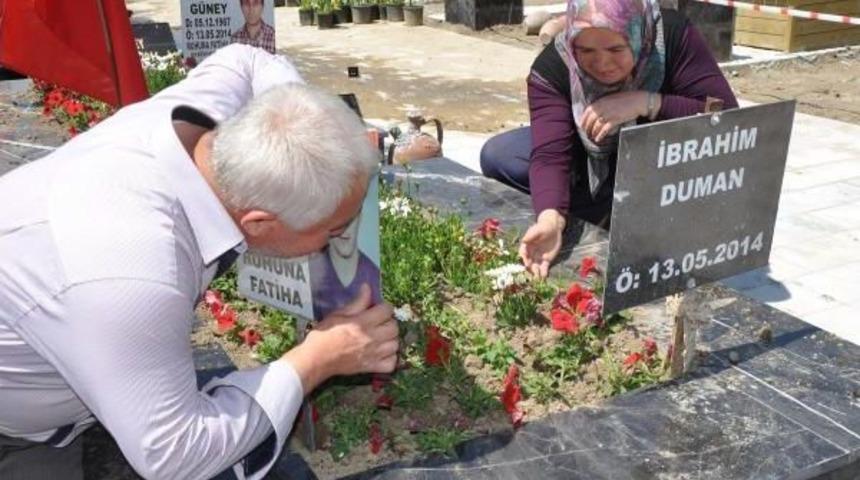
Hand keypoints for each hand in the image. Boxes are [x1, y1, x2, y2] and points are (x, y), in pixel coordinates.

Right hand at [281, 284, 397, 391]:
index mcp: (363, 323)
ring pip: (396, 344)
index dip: (383, 307)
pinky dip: (390, 358)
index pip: (387, 310)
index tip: (376, 310)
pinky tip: (382, 353)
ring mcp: (374, 354)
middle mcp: (372, 338)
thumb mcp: (338, 314)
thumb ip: (357, 302)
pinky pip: (392, 363)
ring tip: (380, 338)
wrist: (316, 359)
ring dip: (390, 340)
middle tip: (378, 324)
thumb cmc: (324, 335)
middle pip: (394, 327)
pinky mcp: (372, 367)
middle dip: (388, 322)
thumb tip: (368, 287)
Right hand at [519, 209, 564, 278]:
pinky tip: (544, 277)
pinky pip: (544, 267)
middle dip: (530, 268)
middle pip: (529, 262)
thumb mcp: (538, 229)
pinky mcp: (546, 260)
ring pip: (535, 267)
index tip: (527, 263)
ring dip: (536, 273)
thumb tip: (524, 240)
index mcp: (526, 245)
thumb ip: (531, 235)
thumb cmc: (543, 227)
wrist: (553, 229)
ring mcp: (538, 257)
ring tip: (538, 279)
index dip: (524, 258)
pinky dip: (544, 272)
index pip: (523, 253)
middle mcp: (531, 253)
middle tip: (532, 273)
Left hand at [581, 91, 652, 142]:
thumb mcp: (611, 99)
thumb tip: (595, 114)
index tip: (582, 126)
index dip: (583, 120)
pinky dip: (600, 135)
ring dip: (593, 133)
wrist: (639, 100)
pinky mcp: (615, 119)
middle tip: (587, 134)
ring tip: (593, 137)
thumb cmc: (626, 99)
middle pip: (590, 120)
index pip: (587, 111)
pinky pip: (604, 129)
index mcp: (601, 101)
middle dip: (587, 128)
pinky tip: (598, 139)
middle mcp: (603, 107)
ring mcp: (609, 113)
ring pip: (596, 125)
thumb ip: (603, 105)